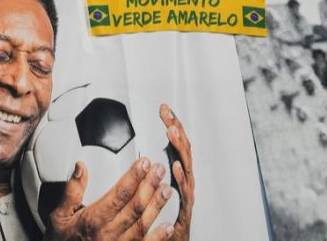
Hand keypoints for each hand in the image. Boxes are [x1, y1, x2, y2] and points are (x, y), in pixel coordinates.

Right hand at [45, 157, 173, 239]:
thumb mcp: (58, 217)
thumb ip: (70, 192)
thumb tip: (80, 167)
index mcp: (94, 220)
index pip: (119, 194)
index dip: (134, 177)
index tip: (144, 162)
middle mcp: (109, 233)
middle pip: (135, 206)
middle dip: (150, 186)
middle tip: (160, 169)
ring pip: (143, 224)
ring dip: (157, 206)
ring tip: (167, 190)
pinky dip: (159, 237)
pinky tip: (169, 226)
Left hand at [159, 104, 194, 239]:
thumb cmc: (164, 219)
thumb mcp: (156, 190)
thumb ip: (149, 172)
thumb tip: (139, 151)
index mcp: (176, 174)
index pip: (175, 144)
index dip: (172, 125)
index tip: (163, 108)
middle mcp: (185, 181)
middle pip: (183, 150)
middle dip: (177, 130)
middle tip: (167, 113)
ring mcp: (187, 195)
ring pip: (186, 168)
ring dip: (179, 149)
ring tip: (171, 132)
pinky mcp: (185, 212)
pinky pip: (185, 194)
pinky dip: (181, 179)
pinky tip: (175, 167)